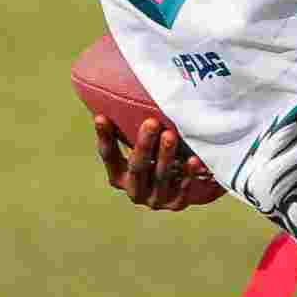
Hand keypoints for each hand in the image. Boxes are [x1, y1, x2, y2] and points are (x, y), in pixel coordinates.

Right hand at [95, 117, 222, 210]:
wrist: (178, 189)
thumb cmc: (153, 157)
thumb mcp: (140, 147)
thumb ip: (129, 130)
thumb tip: (114, 92)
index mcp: (118, 176)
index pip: (108, 156)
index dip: (105, 138)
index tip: (101, 117)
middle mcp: (134, 191)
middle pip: (138, 166)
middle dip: (144, 144)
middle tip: (152, 122)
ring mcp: (155, 199)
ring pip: (161, 176)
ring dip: (166, 155)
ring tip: (170, 135)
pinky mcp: (177, 204)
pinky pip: (184, 188)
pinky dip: (189, 174)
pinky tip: (194, 159)